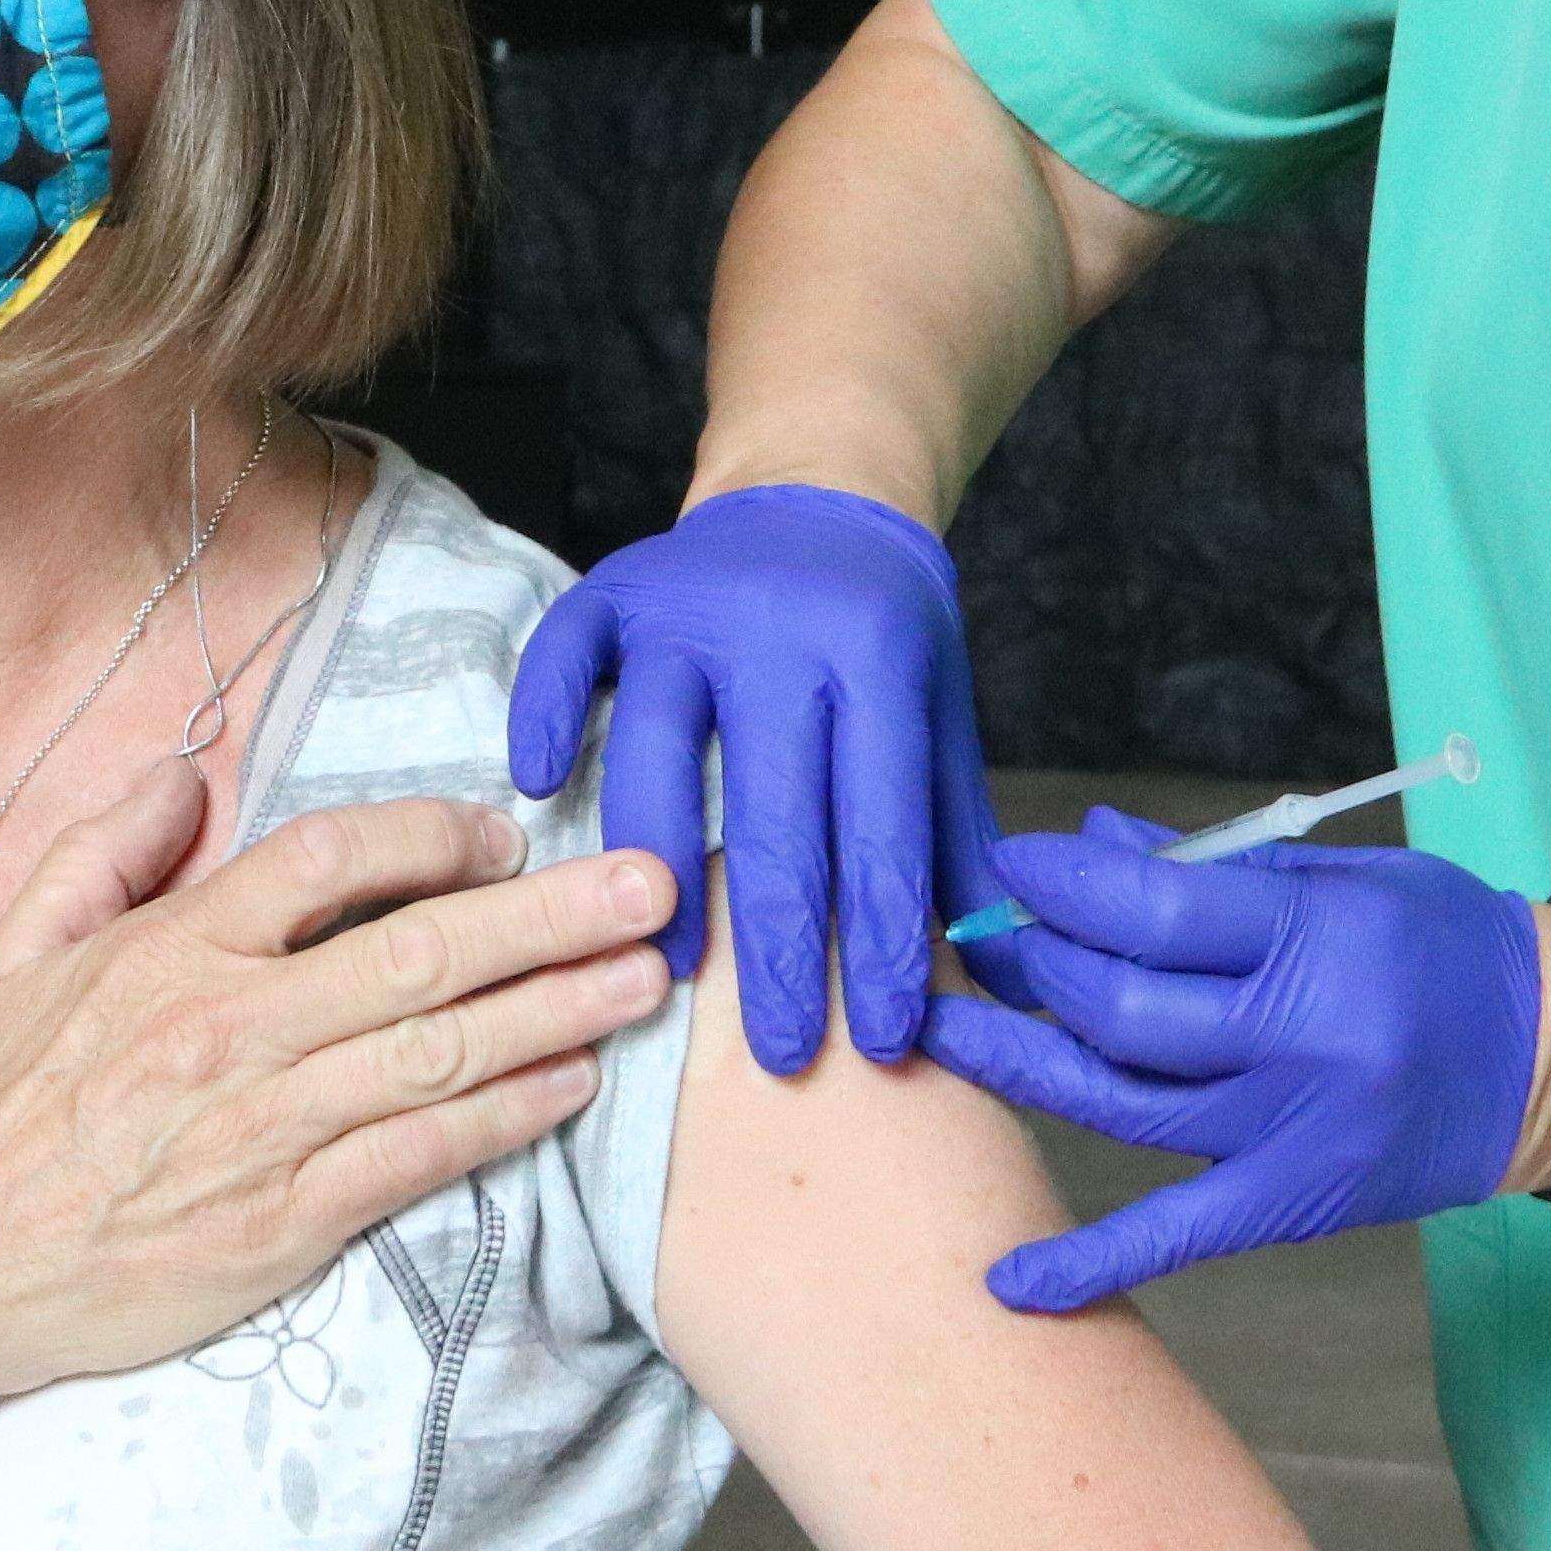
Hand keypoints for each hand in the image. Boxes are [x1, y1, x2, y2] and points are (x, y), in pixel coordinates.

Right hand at [0, 768, 675, 1402]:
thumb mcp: (12, 954)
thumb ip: (101, 853)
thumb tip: (177, 770)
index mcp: (171, 951)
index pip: (329, 858)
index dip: (432, 836)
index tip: (504, 833)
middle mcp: (228, 1029)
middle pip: (419, 950)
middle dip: (551, 913)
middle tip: (655, 885)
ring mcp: (260, 1130)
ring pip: (438, 1052)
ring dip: (557, 1010)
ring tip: (646, 979)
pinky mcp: (281, 1224)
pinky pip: (417, 1157)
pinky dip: (504, 1118)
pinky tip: (572, 1086)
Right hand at [506, 483, 996, 1077]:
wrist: (820, 492)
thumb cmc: (887, 634)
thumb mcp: (944, 715)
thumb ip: (960, 837)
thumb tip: (1008, 976)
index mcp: (881, 660)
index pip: (884, 824)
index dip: (886, 941)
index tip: (886, 1041)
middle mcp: (782, 630)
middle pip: (774, 810)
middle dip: (782, 950)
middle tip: (784, 1058)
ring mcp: (687, 608)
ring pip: (657, 752)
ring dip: (658, 869)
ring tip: (668, 975)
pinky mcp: (613, 590)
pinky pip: (564, 657)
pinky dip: (546, 719)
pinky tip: (542, 795)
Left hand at [915, 810, 1541, 1311]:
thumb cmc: (1447, 946)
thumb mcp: (1348, 877)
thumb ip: (1218, 867)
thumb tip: (1095, 844)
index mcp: (1322, 943)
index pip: (1156, 913)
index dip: (1065, 886)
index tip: (1013, 862)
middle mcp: (1304, 1044)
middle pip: (1122, 1010)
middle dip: (1040, 965)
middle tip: (992, 934)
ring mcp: (1295, 1134)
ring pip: (1124, 1106)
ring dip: (1023, 1066)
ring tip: (950, 1032)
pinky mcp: (1296, 1202)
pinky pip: (1177, 1235)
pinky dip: (1091, 1261)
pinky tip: (1010, 1281)